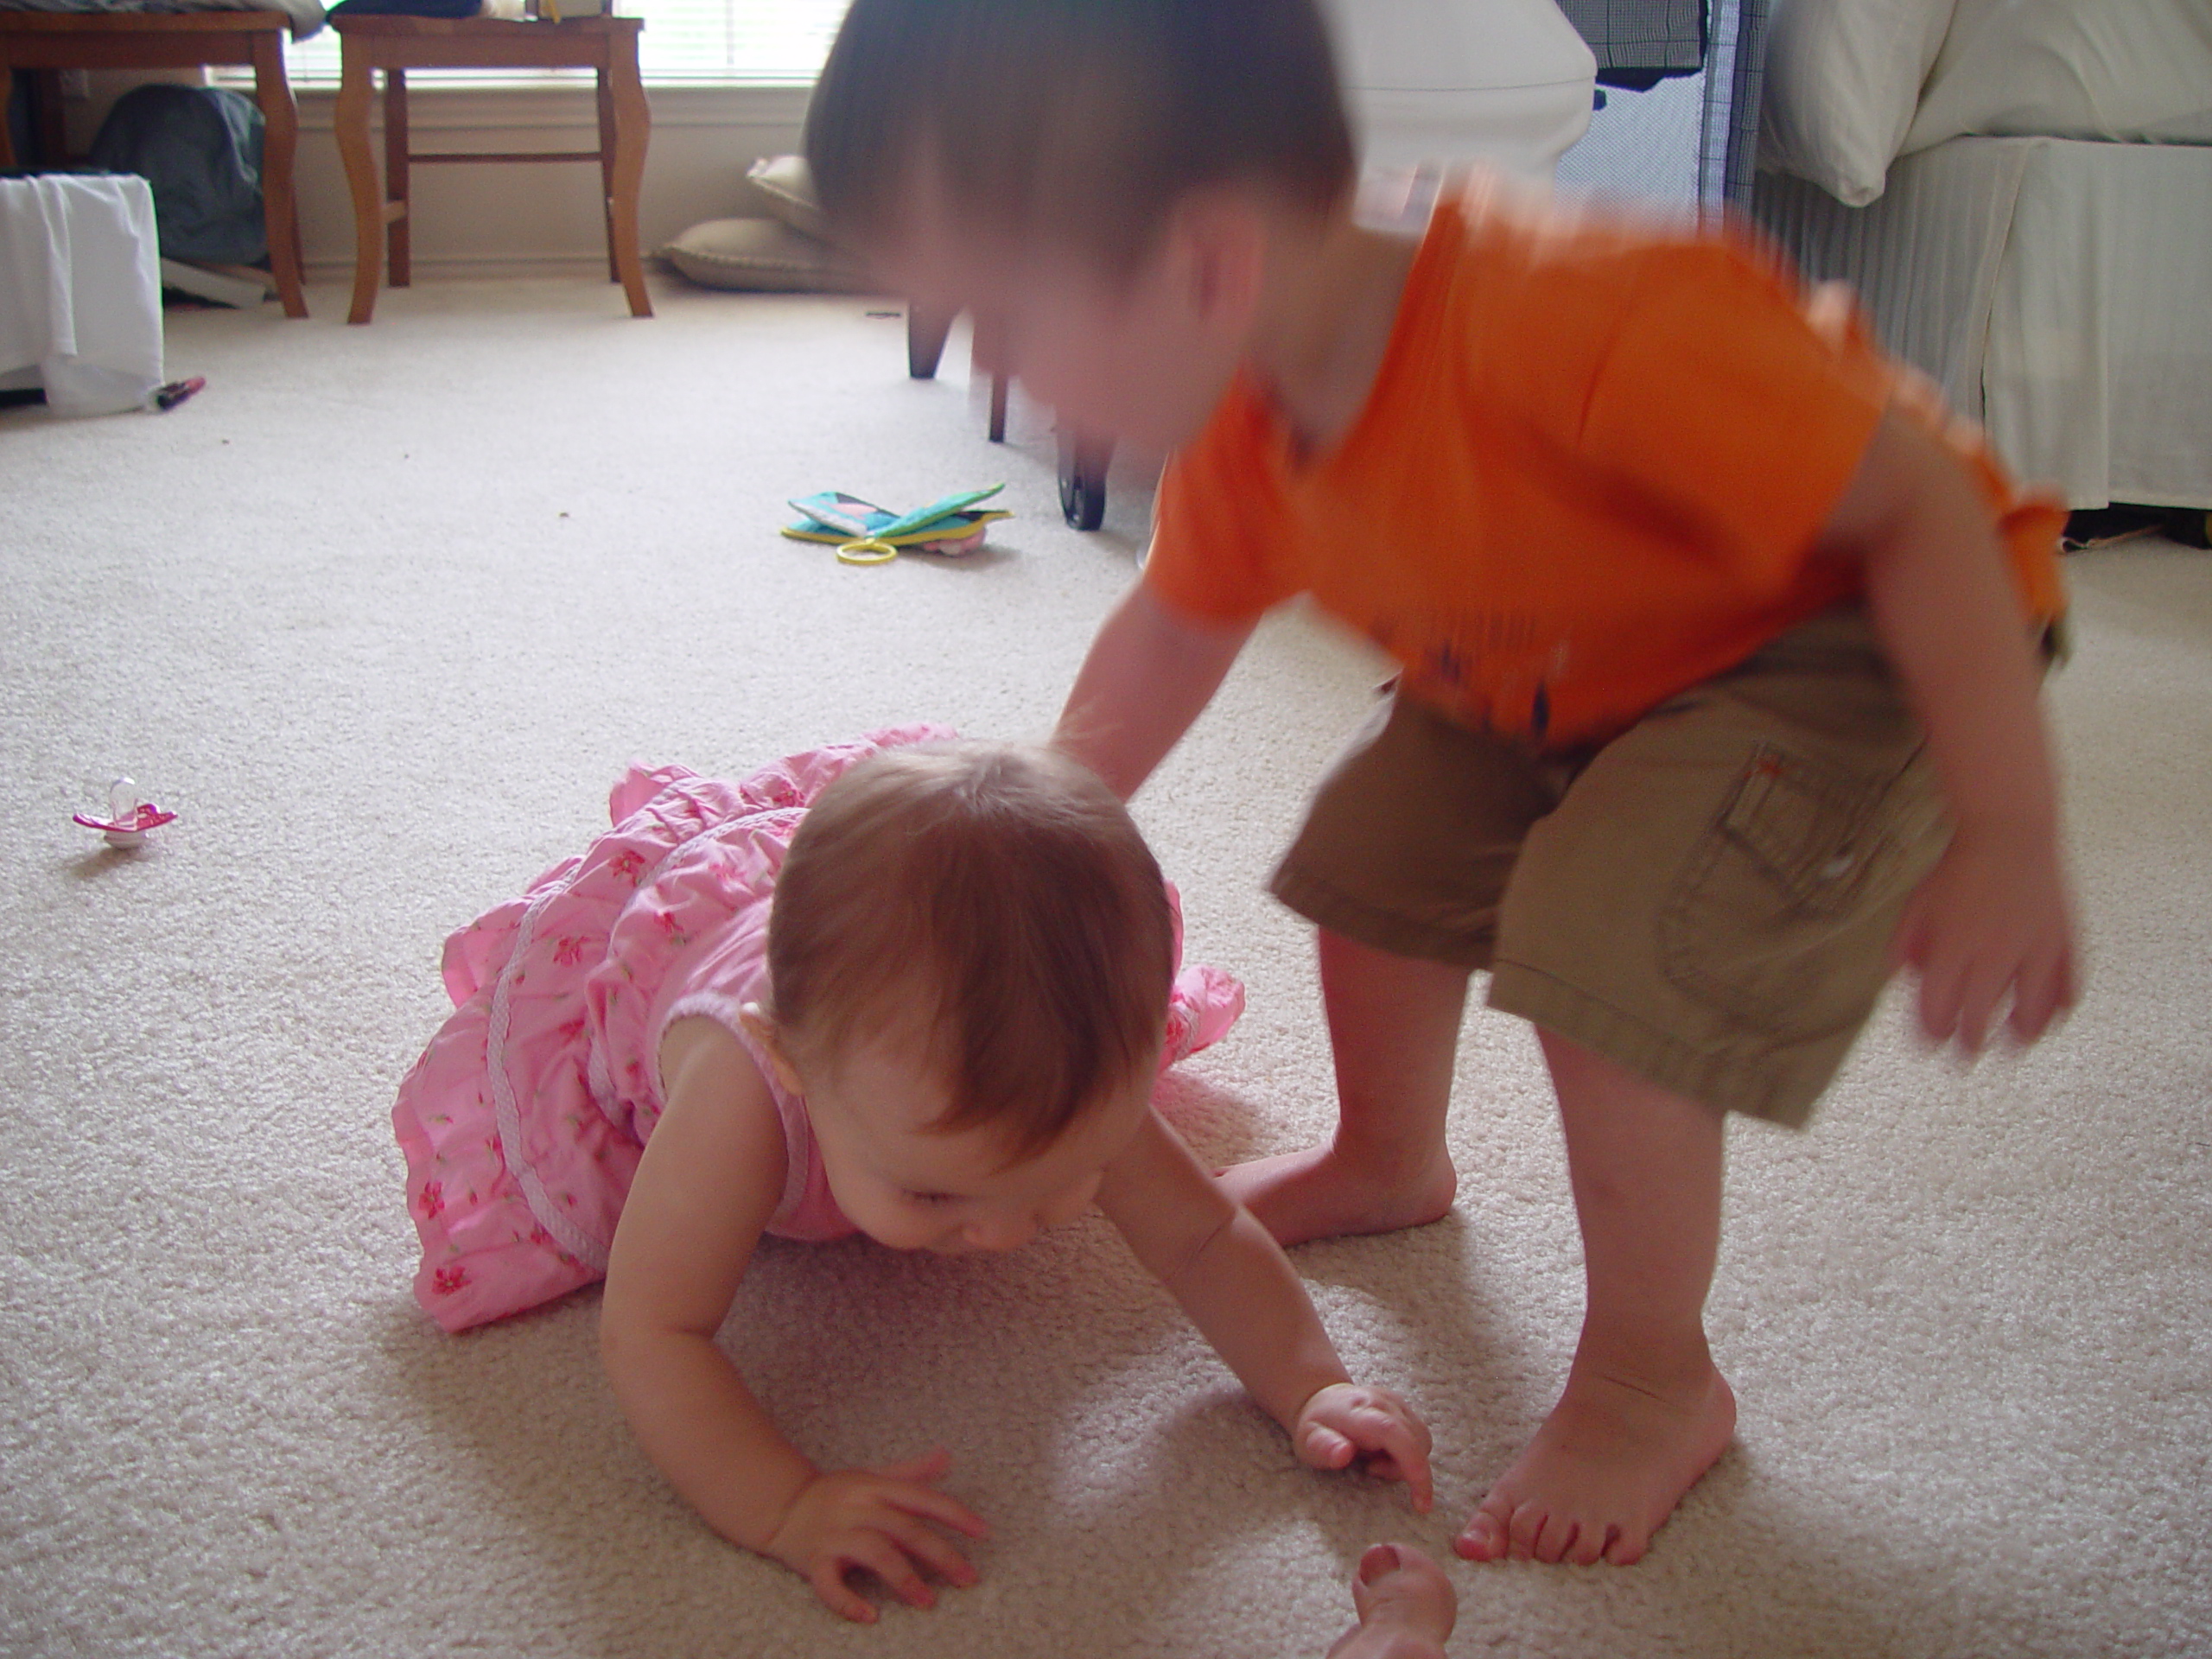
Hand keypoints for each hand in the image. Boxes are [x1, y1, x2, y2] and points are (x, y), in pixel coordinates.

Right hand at [762, 1450, 988, 1622]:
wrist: (781, 1505)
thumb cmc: (835, 1493)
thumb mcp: (872, 1476)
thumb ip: (911, 1472)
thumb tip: (946, 1457)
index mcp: (874, 1487)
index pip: (922, 1498)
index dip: (954, 1514)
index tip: (983, 1533)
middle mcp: (858, 1508)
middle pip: (904, 1529)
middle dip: (939, 1554)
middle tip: (968, 1579)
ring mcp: (835, 1534)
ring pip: (874, 1553)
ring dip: (904, 1579)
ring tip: (928, 1602)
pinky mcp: (814, 1560)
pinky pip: (829, 1584)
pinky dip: (848, 1601)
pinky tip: (870, 1616)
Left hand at [1294, 1383, 1433, 1512]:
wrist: (1319, 1398)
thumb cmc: (1314, 1426)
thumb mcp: (1307, 1441)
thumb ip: (1323, 1448)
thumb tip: (1344, 1454)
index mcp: (1358, 1411)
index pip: (1396, 1434)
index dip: (1414, 1468)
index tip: (1421, 1502)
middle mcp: (1383, 1402)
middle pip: (1416, 1441)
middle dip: (1403, 1469)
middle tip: (1370, 1469)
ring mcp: (1396, 1402)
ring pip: (1422, 1440)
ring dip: (1405, 1461)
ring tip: (1373, 1461)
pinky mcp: (1404, 1407)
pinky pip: (1419, 1436)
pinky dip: (1408, 1453)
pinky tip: (1382, 1453)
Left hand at [1895, 822, 2077, 1053]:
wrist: (2010, 831)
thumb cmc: (1959, 869)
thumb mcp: (1917, 904)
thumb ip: (1905, 946)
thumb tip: (1897, 982)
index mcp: (1953, 948)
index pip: (1939, 1010)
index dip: (1933, 1033)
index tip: (1932, 1041)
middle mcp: (1994, 953)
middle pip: (1980, 1019)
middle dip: (1970, 1043)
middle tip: (1967, 1053)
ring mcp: (2034, 949)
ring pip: (2031, 1012)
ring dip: (2020, 1035)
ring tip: (2013, 1043)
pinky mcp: (2064, 940)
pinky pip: (2068, 986)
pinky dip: (2059, 1006)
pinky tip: (2051, 1016)